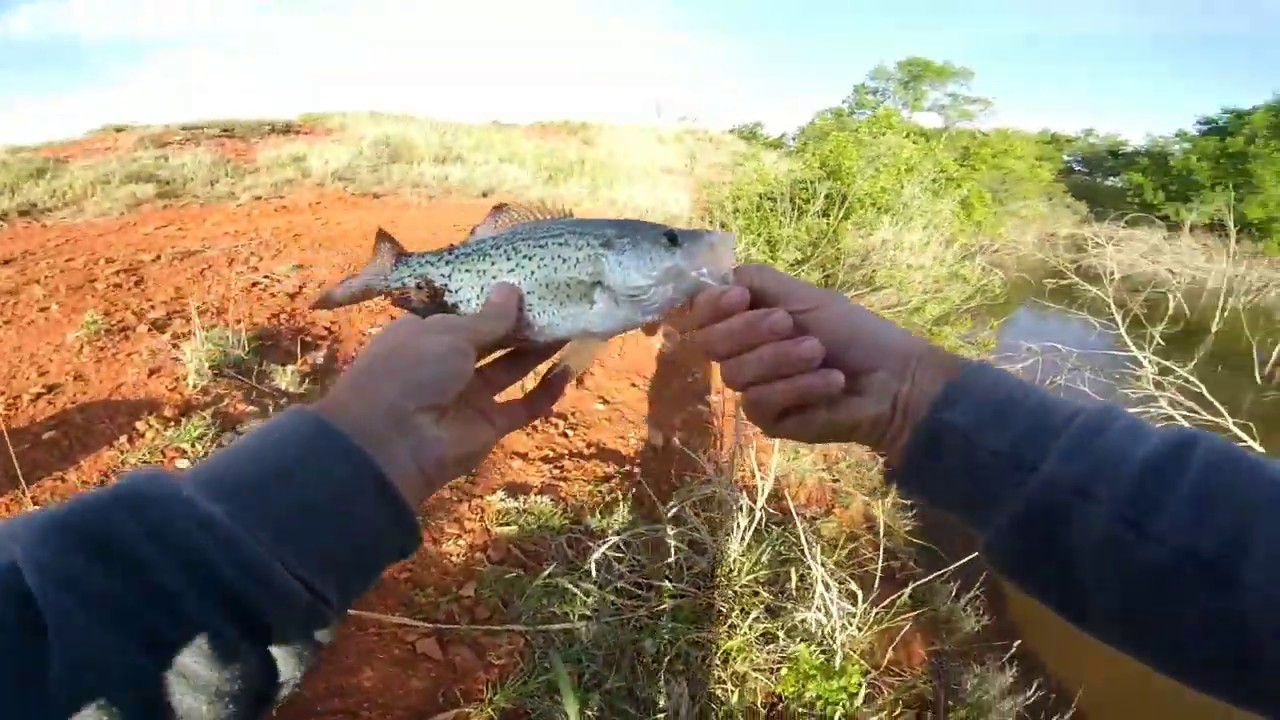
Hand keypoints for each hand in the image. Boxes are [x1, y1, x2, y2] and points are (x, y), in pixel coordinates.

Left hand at [313, 284, 570, 505]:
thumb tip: (511, 288)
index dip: (492, 300)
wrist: (392, 441)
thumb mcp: (448, 333)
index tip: (526, 283)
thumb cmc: (411, 370)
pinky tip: (568, 369)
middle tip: (557, 301)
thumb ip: (487, 317)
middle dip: (521, 323)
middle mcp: (447, 362)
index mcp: (425, 333)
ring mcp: (469, 395)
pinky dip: (545, 391)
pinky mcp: (489, 424)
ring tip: (570, 325)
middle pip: (492, 340)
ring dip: (538, 350)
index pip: (464, 312)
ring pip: (511, 368)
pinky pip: (523, 405)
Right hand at [679, 264, 964, 463]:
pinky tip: (830, 383)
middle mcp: (743, 354)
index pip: (701, 315)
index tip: (740, 297)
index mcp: (747, 321)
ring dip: (782, 359)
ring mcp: (753, 389)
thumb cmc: (853, 332)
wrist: (892, 379)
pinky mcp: (768, 420)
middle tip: (790, 324)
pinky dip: (798, 388)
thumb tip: (718, 278)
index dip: (712, 306)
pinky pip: (760, 402)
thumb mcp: (805, 296)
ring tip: (820, 354)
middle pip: (709, 344)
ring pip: (736, 374)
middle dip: (749, 330)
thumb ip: (757, 282)